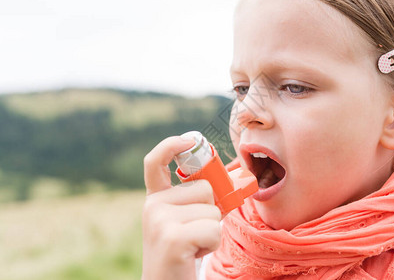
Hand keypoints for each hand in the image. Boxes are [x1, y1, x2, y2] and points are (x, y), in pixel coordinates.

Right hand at [141, 136, 221, 279]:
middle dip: (212, 210)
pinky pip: (213, 229)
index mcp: (156, 198)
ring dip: (212, 230)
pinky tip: (194, 253)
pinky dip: (212, 243)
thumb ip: (207, 197)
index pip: (154, 162)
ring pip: (212, 210)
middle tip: (198, 231)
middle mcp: (153, 206)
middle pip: (204, 188)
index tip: (188, 140)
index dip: (170, 146)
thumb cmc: (186, 250)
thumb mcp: (192, 219)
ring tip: (195, 244)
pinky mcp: (172, 239)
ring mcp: (160, 222)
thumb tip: (239, 176)